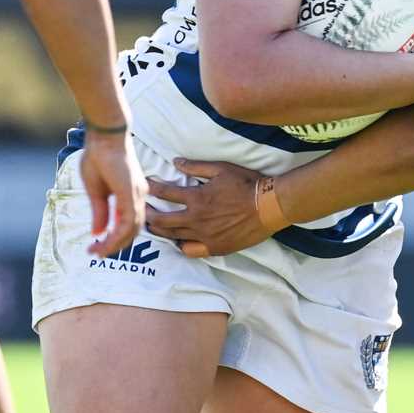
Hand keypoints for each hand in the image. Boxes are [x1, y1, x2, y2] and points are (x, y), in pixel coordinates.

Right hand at [79, 127, 145, 257]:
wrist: (104, 135)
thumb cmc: (98, 155)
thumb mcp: (95, 190)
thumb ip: (99, 212)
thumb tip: (98, 233)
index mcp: (131, 195)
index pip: (128, 224)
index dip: (115, 239)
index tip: (97, 247)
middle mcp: (138, 196)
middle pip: (133, 231)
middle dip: (115, 246)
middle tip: (97, 254)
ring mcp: (137, 195)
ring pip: (132, 229)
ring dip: (115, 243)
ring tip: (98, 251)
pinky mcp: (131, 193)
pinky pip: (128, 220)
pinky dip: (117, 234)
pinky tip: (105, 241)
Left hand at [146, 158, 276, 257]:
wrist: (269, 206)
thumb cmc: (247, 184)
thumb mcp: (221, 169)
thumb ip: (196, 166)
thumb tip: (176, 162)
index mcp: (197, 198)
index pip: (165, 193)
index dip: (153, 188)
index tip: (147, 185)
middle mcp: (196, 219)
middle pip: (163, 220)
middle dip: (149, 214)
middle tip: (143, 210)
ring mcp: (205, 236)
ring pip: (173, 237)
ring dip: (160, 231)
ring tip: (154, 226)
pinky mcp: (215, 247)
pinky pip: (190, 251)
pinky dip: (181, 246)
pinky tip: (178, 241)